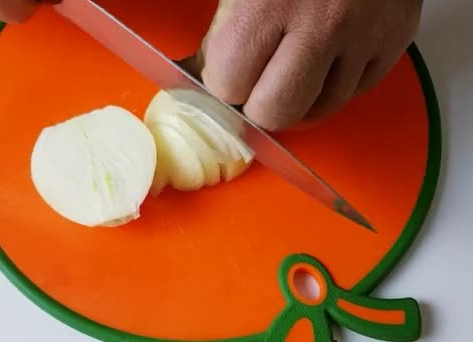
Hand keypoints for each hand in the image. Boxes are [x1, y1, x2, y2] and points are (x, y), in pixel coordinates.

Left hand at [198, 0, 422, 129]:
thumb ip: (223, 27)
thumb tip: (201, 72)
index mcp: (268, 3)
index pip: (231, 84)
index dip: (224, 83)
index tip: (228, 70)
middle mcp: (320, 23)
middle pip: (277, 111)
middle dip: (259, 105)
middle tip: (257, 83)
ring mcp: (363, 34)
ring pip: (321, 108)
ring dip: (300, 100)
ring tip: (291, 72)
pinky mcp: (395, 39)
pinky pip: (356, 92)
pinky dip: (334, 88)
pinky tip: (323, 66)